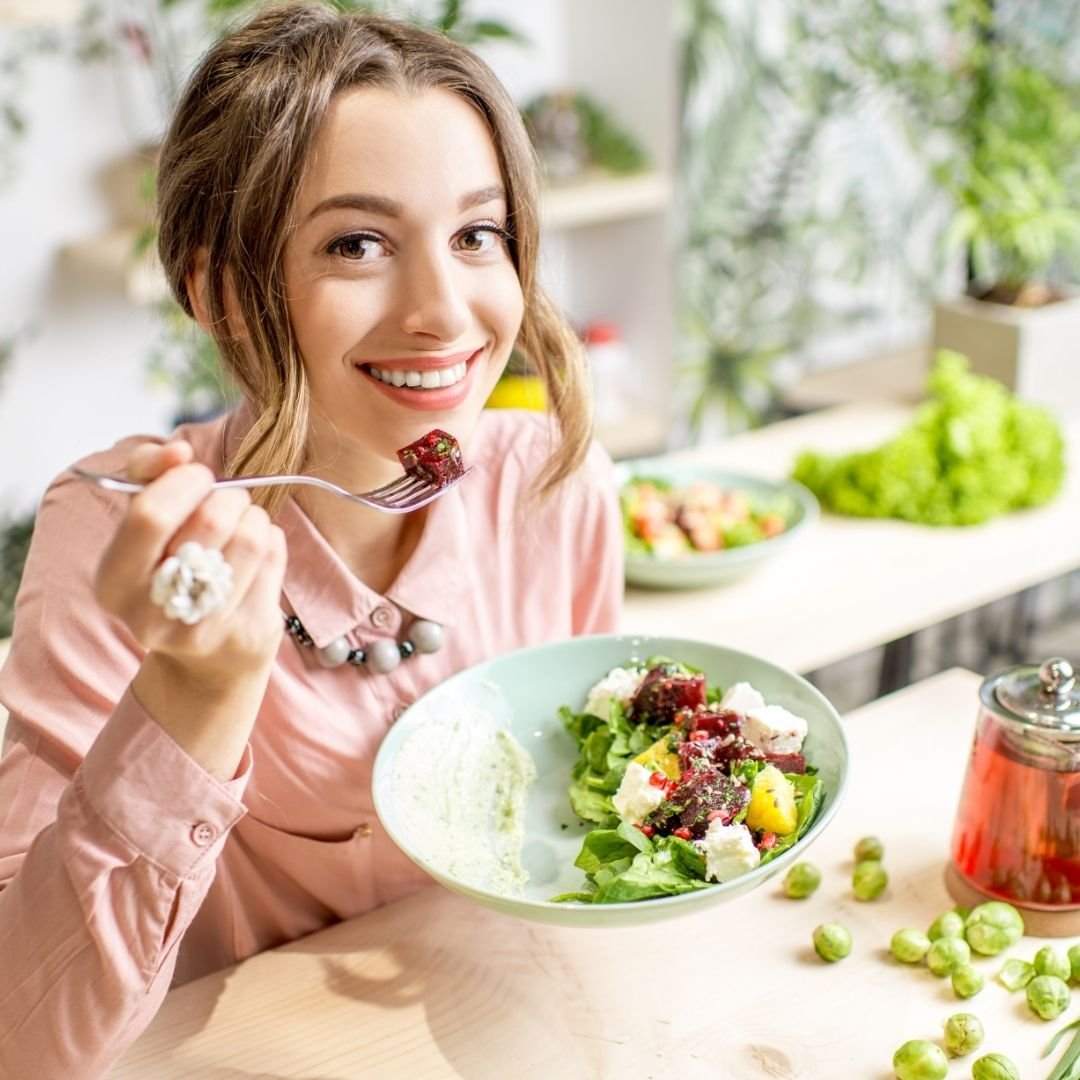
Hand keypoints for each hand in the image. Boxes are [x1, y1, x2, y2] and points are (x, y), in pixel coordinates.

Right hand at [94, 440, 286, 777]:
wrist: (204, 661)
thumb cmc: (171, 571)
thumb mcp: (143, 527)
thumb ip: (147, 474)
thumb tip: (177, 451)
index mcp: (114, 583)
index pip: (150, 515)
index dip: (183, 482)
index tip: (197, 475)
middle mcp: (153, 614)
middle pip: (210, 521)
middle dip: (228, 496)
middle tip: (227, 502)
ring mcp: (204, 629)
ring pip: (251, 536)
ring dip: (253, 516)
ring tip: (243, 524)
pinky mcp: (249, 633)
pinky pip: (275, 556)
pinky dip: (271, 539)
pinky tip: (257, 552)